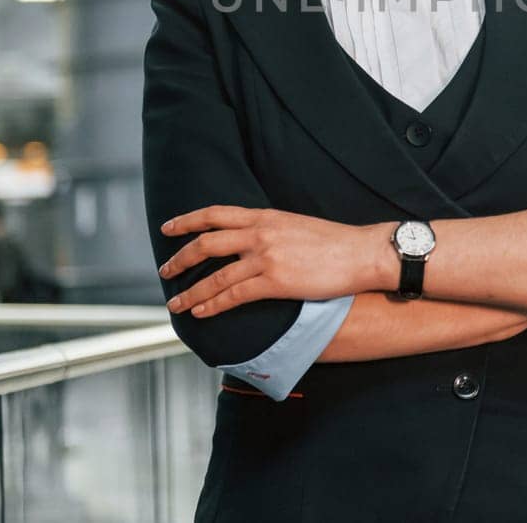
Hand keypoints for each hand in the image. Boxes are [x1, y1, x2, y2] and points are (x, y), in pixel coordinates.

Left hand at [158, 207, 382, 317]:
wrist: (361, 253)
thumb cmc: (334, 242)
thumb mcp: (295, 224)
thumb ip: (270, 229)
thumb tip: (250, 239)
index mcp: (265, 216)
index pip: (216, 213)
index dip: (188, 220)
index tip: (168, 227)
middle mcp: (261, 233)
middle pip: (207, 243)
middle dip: (180, 258)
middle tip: (165, 270)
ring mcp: (267, 257)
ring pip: (216, 275)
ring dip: (191, 291)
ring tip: (175, 302)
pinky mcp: (276, 281)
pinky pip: (235, 295)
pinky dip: (213, 304)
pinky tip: (201, 312)